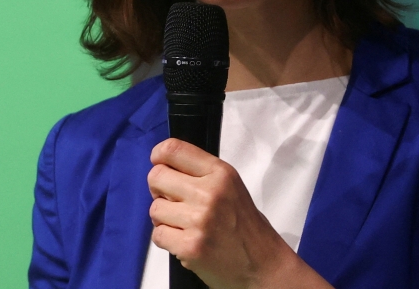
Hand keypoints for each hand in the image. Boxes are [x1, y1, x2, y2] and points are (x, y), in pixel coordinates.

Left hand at [148, 138, 332, 288]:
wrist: (264, 267)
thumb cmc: (247, 229)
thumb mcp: (231, 188)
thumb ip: (201, 174)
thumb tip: (164, 164)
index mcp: (221, 174)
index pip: (174, 149)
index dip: (158, 155)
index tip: (158, 163)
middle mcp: (210, 193)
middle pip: (156, 176)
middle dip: (159, 190)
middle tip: (173, 201)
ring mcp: (199, 220)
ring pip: (155, 208)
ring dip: (164, 218)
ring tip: (184, 225)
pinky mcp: (190, 246)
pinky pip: (158, 234)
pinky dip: (166, 239)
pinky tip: (184, 240)